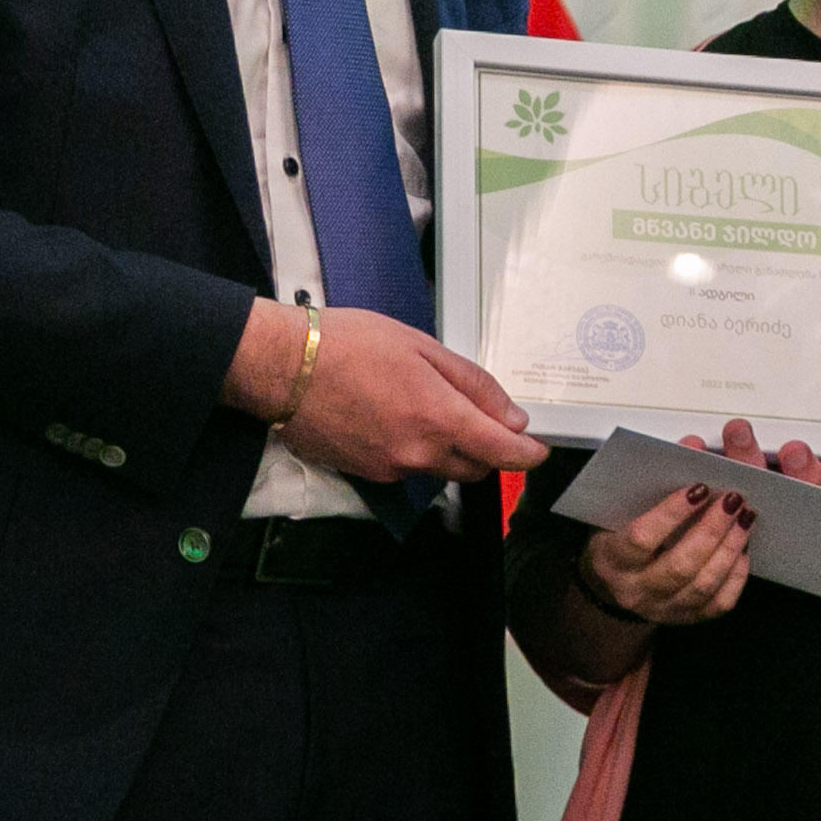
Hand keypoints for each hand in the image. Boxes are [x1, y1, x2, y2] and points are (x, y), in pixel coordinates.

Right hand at [228, 301, 545, 486]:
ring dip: (447, 450)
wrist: (283, 368)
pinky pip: (407, 469)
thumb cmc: (350, 344)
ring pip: (439, 470)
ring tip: (422, 407)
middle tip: (477, 417)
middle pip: (474, 469)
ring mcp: (391, 469)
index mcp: (439, 417)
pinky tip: (392, 419)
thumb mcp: (421, 346)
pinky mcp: (367, 476)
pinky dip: (413, 451)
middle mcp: (420, 453)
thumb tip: (512, 418)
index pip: (502, 453)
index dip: (527, 455)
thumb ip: (472, 384)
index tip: (537, 451)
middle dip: (486, 450)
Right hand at [572, 419, 820, 625]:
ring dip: (730, 547)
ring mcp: (664, 609)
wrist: (610, 588)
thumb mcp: (616, 513)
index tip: (697, 487)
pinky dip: (735, 575)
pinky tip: (744, 549)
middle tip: (733, 499)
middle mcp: (637, 591)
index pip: (642, 539)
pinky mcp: (687, 618)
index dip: (671, 513)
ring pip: (703, 585)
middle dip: (711, 530)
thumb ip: (650, 484)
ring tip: (745, 516)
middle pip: (679, 565)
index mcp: (612, 561)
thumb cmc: (616, 540)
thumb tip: (691, 448)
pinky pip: (719, 603)